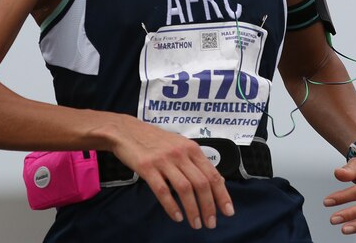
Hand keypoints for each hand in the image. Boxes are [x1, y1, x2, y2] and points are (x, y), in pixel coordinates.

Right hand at [110, 118, 233, 229]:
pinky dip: (171, 206)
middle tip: (211, 223)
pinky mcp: (148, 167)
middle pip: (201, 183)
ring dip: (193, 209)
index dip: (222, 194)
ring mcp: (164, 160)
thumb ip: (195, 161)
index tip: (228, 211)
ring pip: (185, 189)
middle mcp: (181, 154)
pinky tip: (177, 217)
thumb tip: (215, 180)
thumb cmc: (154, 140)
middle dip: (209, 206)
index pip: (212, 174)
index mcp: (192, 148)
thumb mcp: (179, 145)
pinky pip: (162, 190)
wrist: (127, 131)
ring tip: (196, 224)